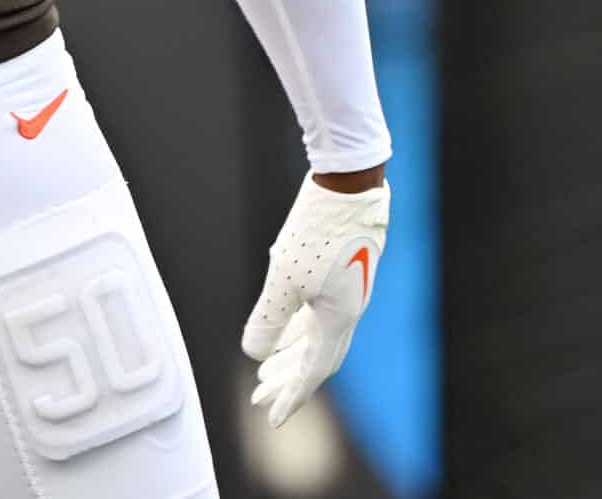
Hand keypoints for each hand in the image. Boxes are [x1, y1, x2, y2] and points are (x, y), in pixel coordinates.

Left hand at [243, 172, 388, 425]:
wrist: (349, 185)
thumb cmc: (318, 229)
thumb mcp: (286, 276)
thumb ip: (270, 318)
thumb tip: (253, 354)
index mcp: (338, 319)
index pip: (314, 371)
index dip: (292, 395)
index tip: (271, 416)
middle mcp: (345, 311)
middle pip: (314, 359)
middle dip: (287, 381)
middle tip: (259, 397)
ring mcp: (343, 292)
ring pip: (314, 336)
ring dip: (289, 355)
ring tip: (263, 371)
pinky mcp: (336, 273)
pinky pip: (314, 314)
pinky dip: (295, 328)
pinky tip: (281, 330)